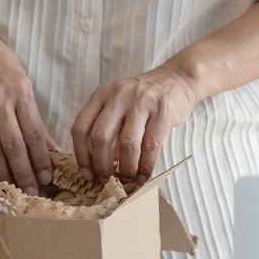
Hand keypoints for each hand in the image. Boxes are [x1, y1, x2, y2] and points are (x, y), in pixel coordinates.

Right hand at [0, 19, 57, 194]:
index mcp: (20, 91)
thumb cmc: (0, 64)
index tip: (47, 177)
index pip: (34, 133)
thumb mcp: (24, 84)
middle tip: (33, 191)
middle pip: (14, 145)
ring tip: (15, 188)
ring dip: (5, 172)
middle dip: (25, 172)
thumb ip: (35, 118)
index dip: (41, 159)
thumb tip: (50, 149)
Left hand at [71, 65, 199, 184]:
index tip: (87, 174)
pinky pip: (151, 146)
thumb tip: (99, 166)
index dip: (82, 156)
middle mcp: (118, 95)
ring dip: (126, 169)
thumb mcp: (119, 106)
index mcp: (101, 94)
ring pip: (126, 144)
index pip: (80, 128)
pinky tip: (143, 175)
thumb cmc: (144, 99)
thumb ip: (107, 129)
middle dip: (101, 165)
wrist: (177, 79)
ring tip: (128, 179)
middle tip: (107, 179)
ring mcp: (141, 101)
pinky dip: (146, 166)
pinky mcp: (163, 111)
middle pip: (100, 137)